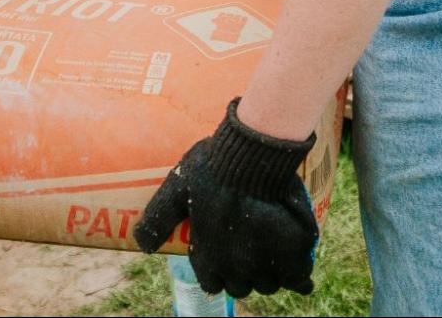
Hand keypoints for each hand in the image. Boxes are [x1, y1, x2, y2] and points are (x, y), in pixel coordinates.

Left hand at [132, 98, 317, 297]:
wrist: (252, 154)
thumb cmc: (210, 170)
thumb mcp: (175, 191)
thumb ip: (158, 220)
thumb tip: (141, 246)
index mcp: (209, 259)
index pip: (213, 283)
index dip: (218, 269)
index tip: (224, 252)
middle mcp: (238, 269)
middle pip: (242, 286)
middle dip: (244, 272)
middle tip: (248, 249)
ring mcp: (267, 264)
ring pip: (270, 284)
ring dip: (270, 274)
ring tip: (272, 254)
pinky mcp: (294, 253)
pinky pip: (299, 278)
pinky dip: (299, 276)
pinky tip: (299, 272)